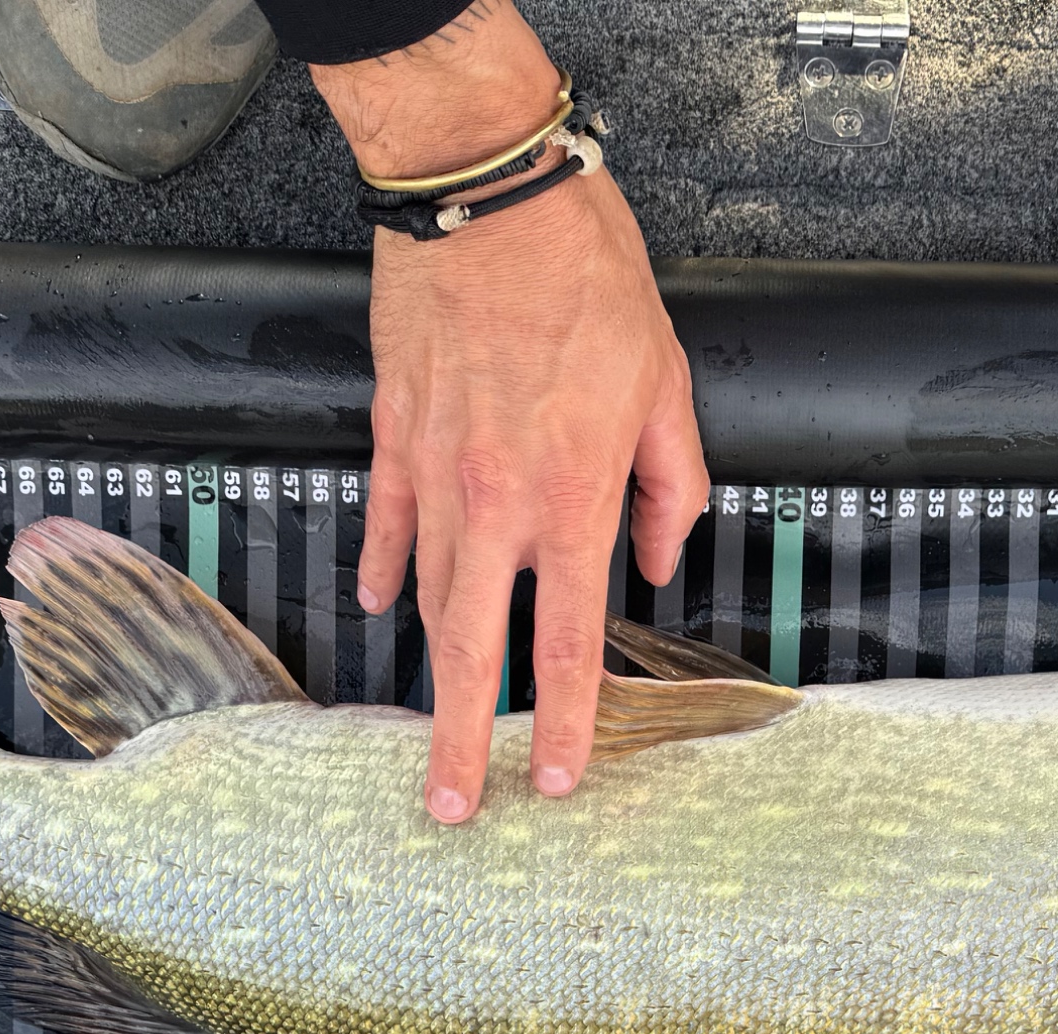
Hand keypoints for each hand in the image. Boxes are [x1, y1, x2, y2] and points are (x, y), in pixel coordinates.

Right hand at [314, 3, 707, 821]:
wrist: (488, 198)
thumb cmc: (586, 279)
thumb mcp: (666, 386)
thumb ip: (670, 488)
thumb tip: (660, 559)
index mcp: (569, 499)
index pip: (563, 644)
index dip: (559, 723)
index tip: (553, 781)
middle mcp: (493, 503)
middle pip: (470, 648)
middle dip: (458, 740)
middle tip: (449, 810)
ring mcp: (433, 474)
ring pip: (427, 597)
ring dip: (428, 671)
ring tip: (422, 731)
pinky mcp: (394, 433)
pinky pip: (388, 525)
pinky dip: (389, 570)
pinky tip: (388, 608)